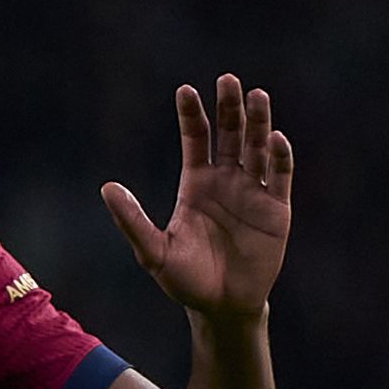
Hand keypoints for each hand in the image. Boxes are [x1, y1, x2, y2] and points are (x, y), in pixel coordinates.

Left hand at [101, 74, 292, 323]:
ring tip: (257, 95)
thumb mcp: (153, 251)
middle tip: (227, 80)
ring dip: (258, 122)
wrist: (221, 307)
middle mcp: (227, 180)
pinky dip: (280, 156)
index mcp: (196, 184)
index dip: (192, 116)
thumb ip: (132, 220)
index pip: (196, 140)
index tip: (186, 90)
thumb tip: (107, 187)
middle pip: (229, 135)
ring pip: (257, 147)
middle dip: (229, 108)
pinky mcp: (277, 209)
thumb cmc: (185, 281)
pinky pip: (280, 176)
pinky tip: (274, 139)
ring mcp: (254, 191)